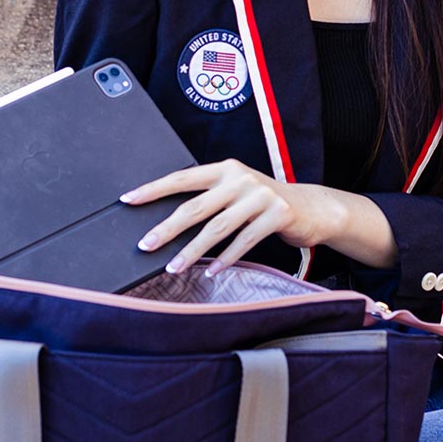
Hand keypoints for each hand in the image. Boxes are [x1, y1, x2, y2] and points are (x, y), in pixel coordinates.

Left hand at [121, 159, 334, 276]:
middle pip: (196, 207)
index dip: (154, 189)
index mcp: (225, 169)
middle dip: (167, 229)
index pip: (183, 178)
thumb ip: (211, 199)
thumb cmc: (265, 204)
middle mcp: (241, 178)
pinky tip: (211, 272)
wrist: (313, 208)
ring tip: (173, 268)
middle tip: (145, 246)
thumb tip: (169, 223)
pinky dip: (225, 259)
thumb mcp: (238, 192)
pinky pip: (244, 242)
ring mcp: (261, 196)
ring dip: (193, 251)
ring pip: (217, 228)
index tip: (129, 200)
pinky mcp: (277, 215)